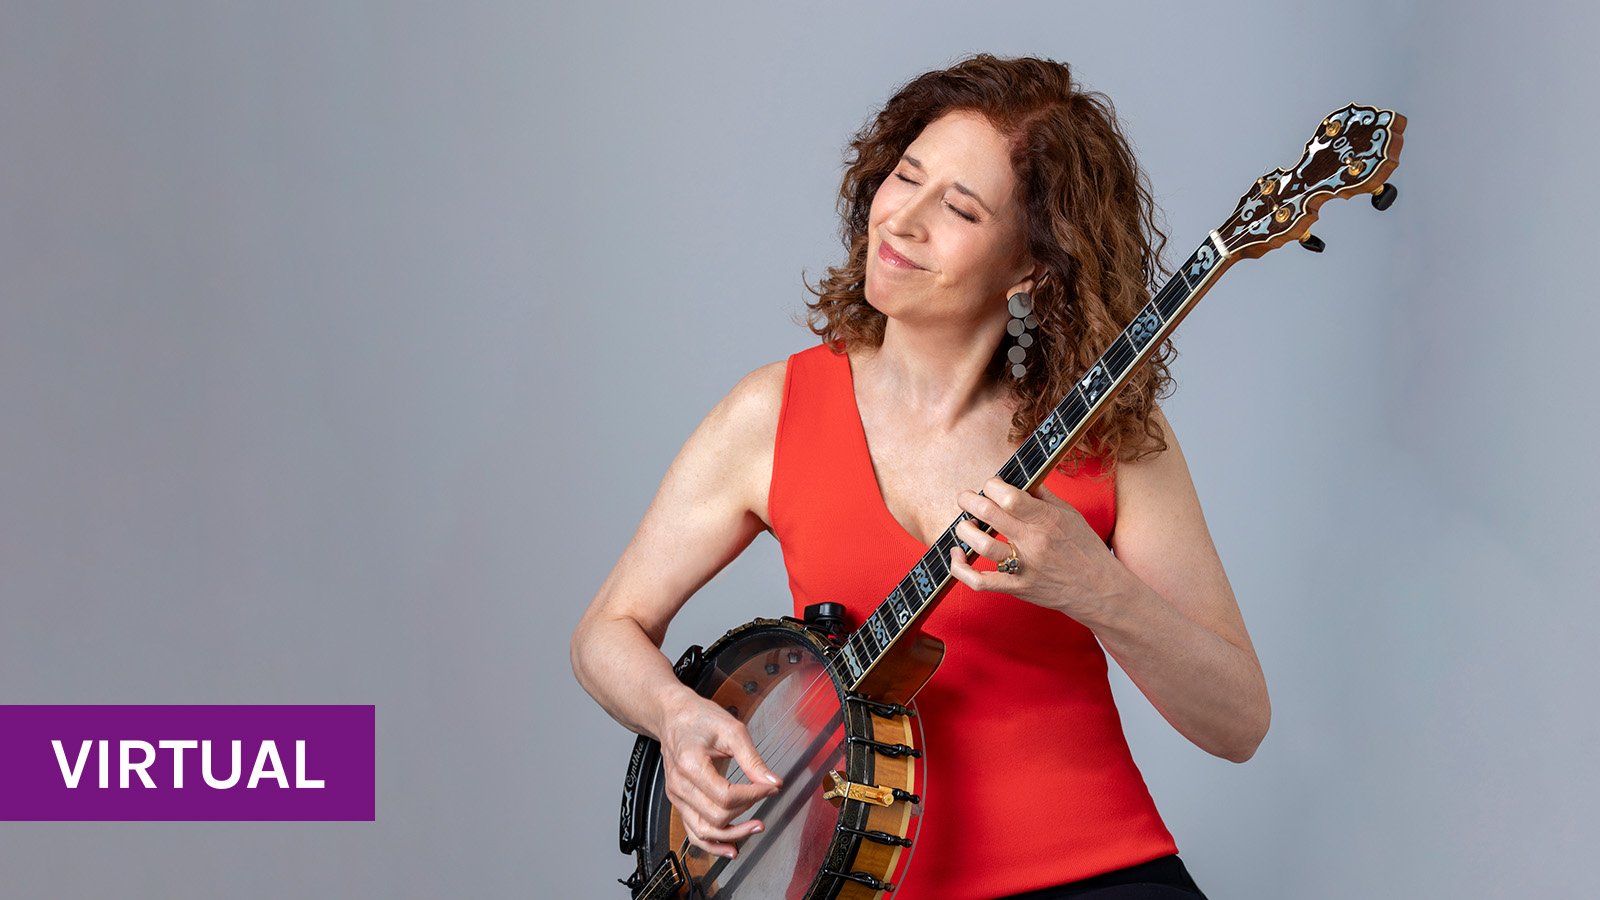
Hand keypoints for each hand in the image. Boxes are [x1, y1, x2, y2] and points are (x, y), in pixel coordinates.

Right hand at [657, 688, 783, 859]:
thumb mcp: (731, 730)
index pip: (726, 796)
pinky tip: (730, 848)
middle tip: (766, 798)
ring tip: (755, 828)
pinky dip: (712, 844)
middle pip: (716, 816)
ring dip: (732, 836)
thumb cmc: (698, 719)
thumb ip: (752, 759)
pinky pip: (693, 832)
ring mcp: (677, 797)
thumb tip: (772, 781)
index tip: (770, 788)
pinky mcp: (679, 802)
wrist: (672, 716)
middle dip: (746, 813)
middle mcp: (680, 786)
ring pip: (703, 831)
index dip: (753, 795)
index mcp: (690, 765)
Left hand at [948, 476, 1128, 623]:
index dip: (992, 486)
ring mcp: (1023, 566)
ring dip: (964, 530)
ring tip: (965, 524)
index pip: (1009, 495)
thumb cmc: (1085, 548)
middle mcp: (1033, 542)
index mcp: (1047, 519)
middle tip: (965, 498)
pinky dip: (961, 568)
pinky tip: (957, 555)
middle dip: (969, 500)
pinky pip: (980, 582)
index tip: (990, 485)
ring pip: (980, 545)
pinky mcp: (1017, 587)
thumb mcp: (1070, 514)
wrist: (1099, 589)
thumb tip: (1019, 477)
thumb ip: (1043, 495)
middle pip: (989, 514)